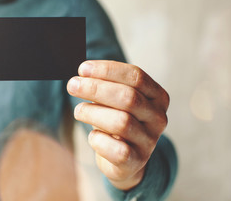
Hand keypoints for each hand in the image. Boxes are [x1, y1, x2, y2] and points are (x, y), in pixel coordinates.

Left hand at [67, 60, 169, 189]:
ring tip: (79, 111)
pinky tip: (93, 136)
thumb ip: (104, 84)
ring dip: (92, 113)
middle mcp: (158, 118)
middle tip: (72, 85)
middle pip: (128, 97)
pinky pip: (116, 149)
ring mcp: (149, 141)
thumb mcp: (115, 100)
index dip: (107, 70)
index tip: (82, 68)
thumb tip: (82, 72)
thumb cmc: (117, 120)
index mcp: (157, 97)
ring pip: (121, 122)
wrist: (125, 159)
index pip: (136, 76)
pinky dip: (98, 140)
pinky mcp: (136, 161)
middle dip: (95, 88)